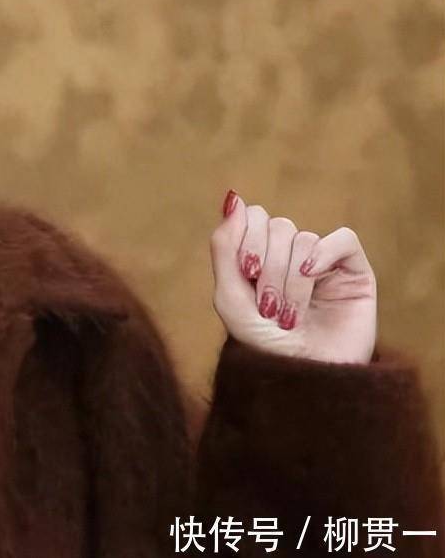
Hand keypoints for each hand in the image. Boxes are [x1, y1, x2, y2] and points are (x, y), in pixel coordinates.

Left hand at [209, 190, 376, 363]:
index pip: (252, 217)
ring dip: (289, 279)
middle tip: (267, 305)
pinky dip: (323, 254)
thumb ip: (225, 246)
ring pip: (302, 239)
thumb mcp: (229, 297)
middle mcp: (290, 256)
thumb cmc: (264, 345)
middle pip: (276, 226)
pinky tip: (311, 276)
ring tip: (288, 315)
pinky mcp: (354, 273)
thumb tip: (233, 199)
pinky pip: (343, 239)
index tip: (246, 274)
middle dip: (267, 266)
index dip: (246, 239)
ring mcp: (323, 263)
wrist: (303, 380)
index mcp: (260, 257)